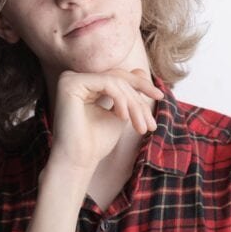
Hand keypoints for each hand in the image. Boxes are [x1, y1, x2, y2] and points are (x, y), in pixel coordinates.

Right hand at [49, 68, 163, 171]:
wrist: (78, 161)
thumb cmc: (96, 142)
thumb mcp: (119, 113)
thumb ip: (128, 94)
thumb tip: (141, 70)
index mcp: (85, 84)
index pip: (118, 77)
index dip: (140, 85)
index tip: (160, 97)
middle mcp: (75, 78)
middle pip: (118, 77)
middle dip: (139, 98)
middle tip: (151, 122)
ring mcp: (70, 78)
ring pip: (115, 81)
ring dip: (133, 103)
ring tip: (140, 126)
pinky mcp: (69, 83)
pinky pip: (106, 83)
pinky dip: (119, 99)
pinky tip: (123, 117)